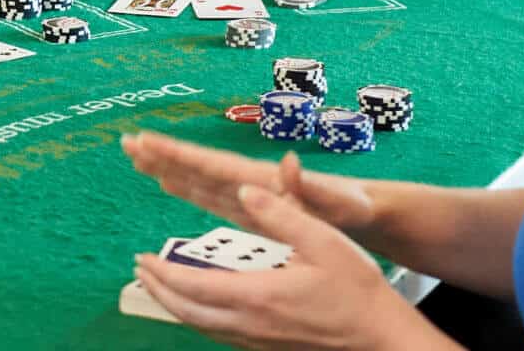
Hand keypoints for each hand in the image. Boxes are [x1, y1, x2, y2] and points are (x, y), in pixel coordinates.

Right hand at [122, 131, 372, 234]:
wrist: (364, 212)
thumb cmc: (351, 207)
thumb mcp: (334, 199)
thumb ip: (309, 186)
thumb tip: (289, 161)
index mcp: (259, 178)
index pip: (210, 163)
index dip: (177, 153)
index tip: (146, 140)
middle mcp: (247, 180)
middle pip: (195, 166)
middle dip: (160, 154)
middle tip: (125, 142)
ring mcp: (246, 192)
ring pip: (196, 179)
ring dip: (166, 167)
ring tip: (136, 157)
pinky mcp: (249, 206)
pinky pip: (208, 195)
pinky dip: (185, 187)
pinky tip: (168, 182)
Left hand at [133, 181, 416, 350]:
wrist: (385, 341)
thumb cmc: (358, 290)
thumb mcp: (323, 240)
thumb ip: (281, 212)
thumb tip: (246, 188)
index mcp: (258, 295)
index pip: (194, 287)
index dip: (163, 274)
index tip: (141, 258)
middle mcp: (251, 324)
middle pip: (188, 312)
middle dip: (158, 290)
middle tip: (139, 269)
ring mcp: (258, 341)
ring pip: (201, 327)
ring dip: (174, 306)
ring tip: (158, 285)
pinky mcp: (268, 348)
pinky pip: (220, 334)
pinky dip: (198, 318)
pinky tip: (199, 306)